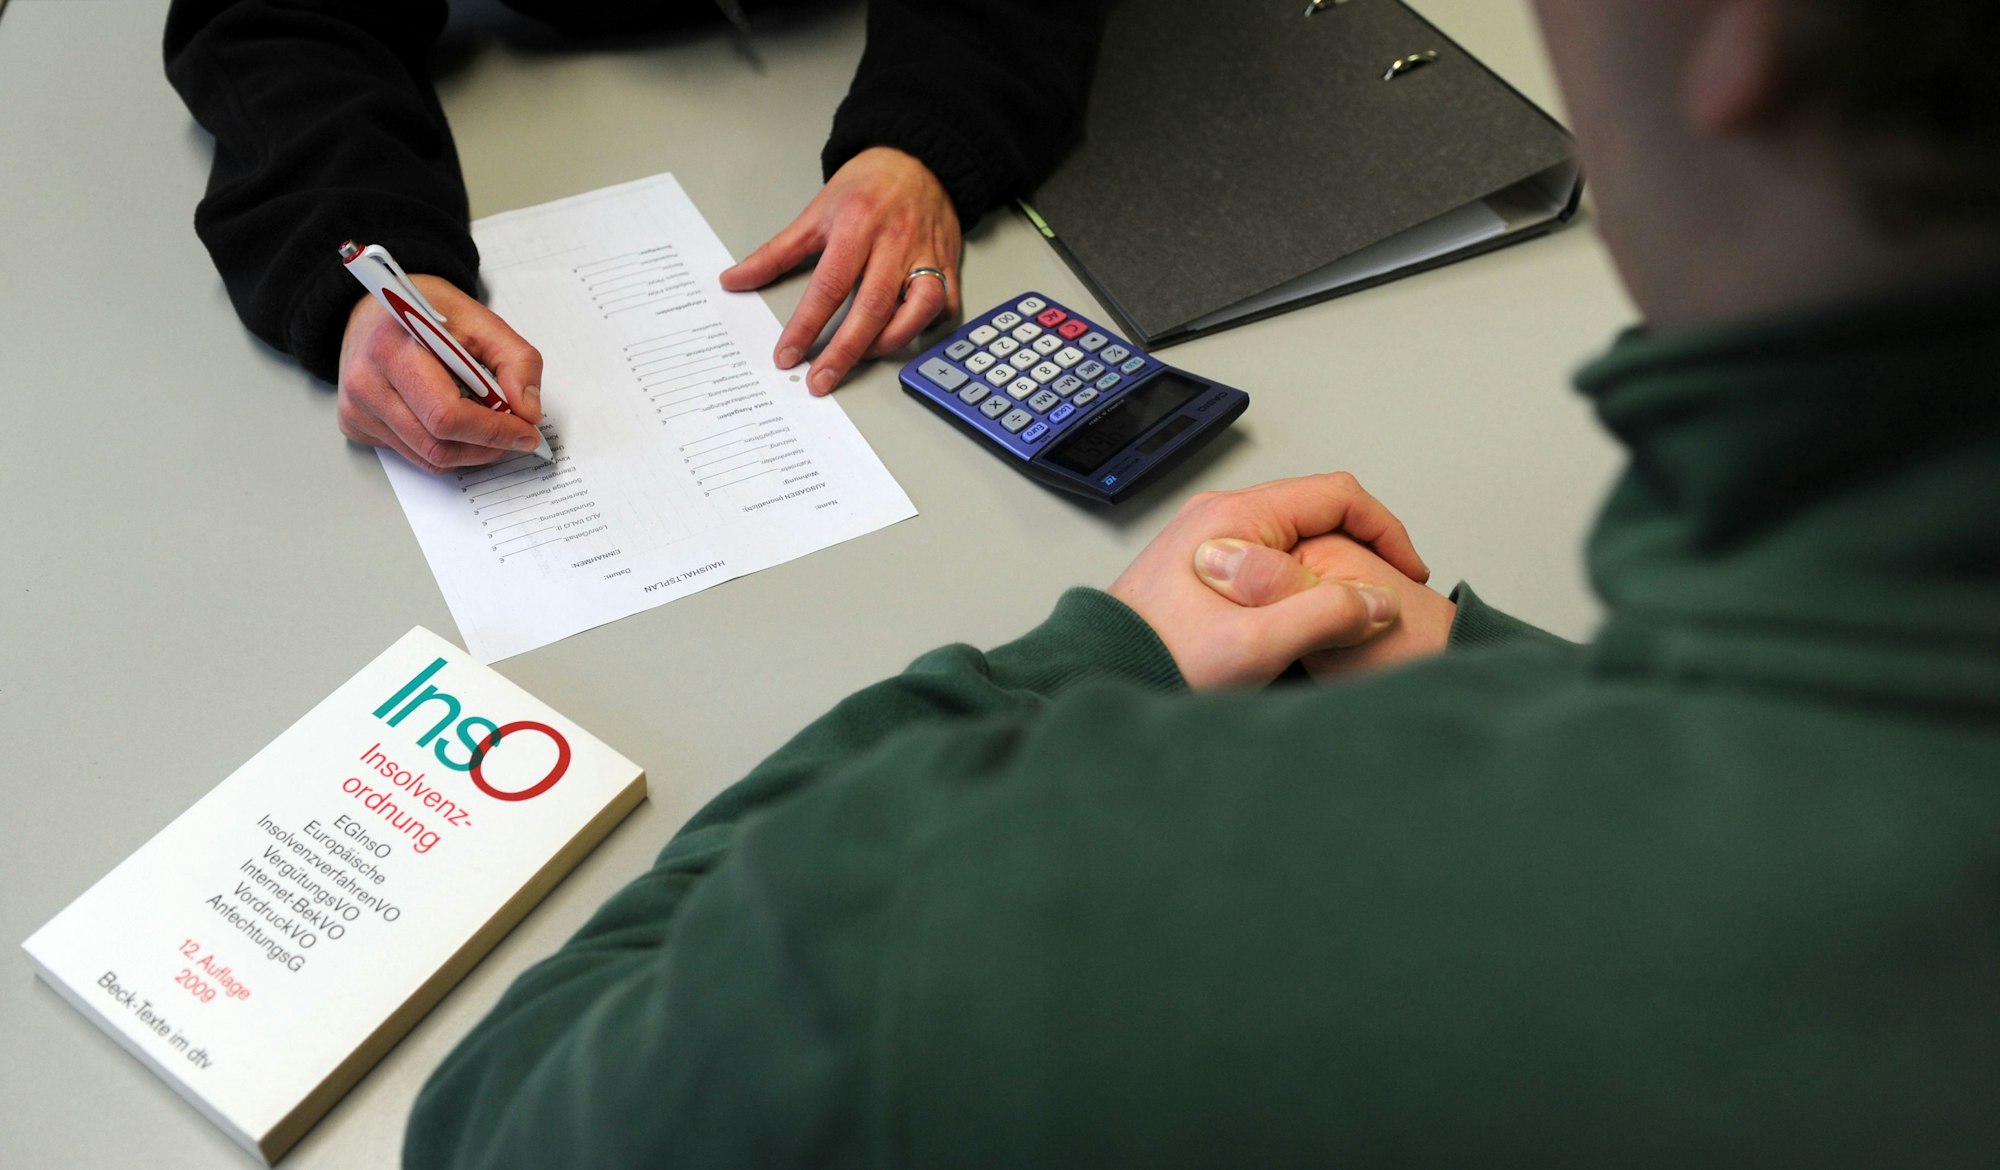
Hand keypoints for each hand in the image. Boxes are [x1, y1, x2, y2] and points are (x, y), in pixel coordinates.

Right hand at [337, 275, 545, 474]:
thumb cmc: (425, 312)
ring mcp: (357, 408)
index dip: (493, 430)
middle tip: (516, 435)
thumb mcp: (481, 320)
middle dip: (487, 446)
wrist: (376, 311)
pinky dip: (445, 448)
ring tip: (491, 429)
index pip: (446, 414)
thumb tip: (528, 411)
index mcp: (394, 349)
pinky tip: (455, 424)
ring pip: (428, 457)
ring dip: (471, 452)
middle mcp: (367, 383)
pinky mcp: (356, 425)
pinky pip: (412, 455)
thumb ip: (517, 360)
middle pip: (437, 444)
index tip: (527, 432)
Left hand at [721, 146, 961, 394]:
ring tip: (862, 356)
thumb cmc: (868, 184)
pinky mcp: (949, 265)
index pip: (829, 285)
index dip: (807, 325)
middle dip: (844, 351)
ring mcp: (926, 255)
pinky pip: (944, 307)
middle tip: (820, 380)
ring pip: (918, 309)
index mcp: (857, 225)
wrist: (920, 157)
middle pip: (872, 306)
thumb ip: (776, 252)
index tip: (787, 355)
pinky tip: (902, 334)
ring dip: (889, 342)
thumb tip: (735, 281)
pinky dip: (924, 328)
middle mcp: (895, 242)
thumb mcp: (816, 211)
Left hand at [1107, 473, 1430, 690]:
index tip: (1408, 573)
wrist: (1098, 677)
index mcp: (1235, 517)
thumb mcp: (1254, 645)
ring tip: (1356, 612)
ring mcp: (1210, 538)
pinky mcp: (1204, 567)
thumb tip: (1378, 601)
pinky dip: (1304, 581)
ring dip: (1333, 569)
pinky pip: (1272, 559)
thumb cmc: (1159, 660)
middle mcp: (1220, 516)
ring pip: (1296, 538)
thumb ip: (1324, 616)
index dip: (1385, 530)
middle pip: (1318, 513)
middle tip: (1386, 596)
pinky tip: (1311, 618)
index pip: (1336, 494)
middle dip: (1363, 551)